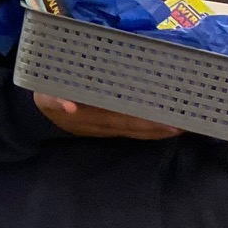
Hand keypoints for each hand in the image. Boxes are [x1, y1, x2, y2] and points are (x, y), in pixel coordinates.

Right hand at [33, 93, 182, 140]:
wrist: (39, 115)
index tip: (169, 122)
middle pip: (136, 129)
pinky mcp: (108, 128)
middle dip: (161, 128)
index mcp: (90, 116)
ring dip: (160, 132)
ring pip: (136, 133)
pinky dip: (150, 130)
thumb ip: (54, 97)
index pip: (123, 120)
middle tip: (188, 124)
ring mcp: (106, 129)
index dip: (146, 122)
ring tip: (185, 126)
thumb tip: (69, 105)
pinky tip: (166, 127)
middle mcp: (102, 126)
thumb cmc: (46, 97)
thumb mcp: (44, 94)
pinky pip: (133, 131)